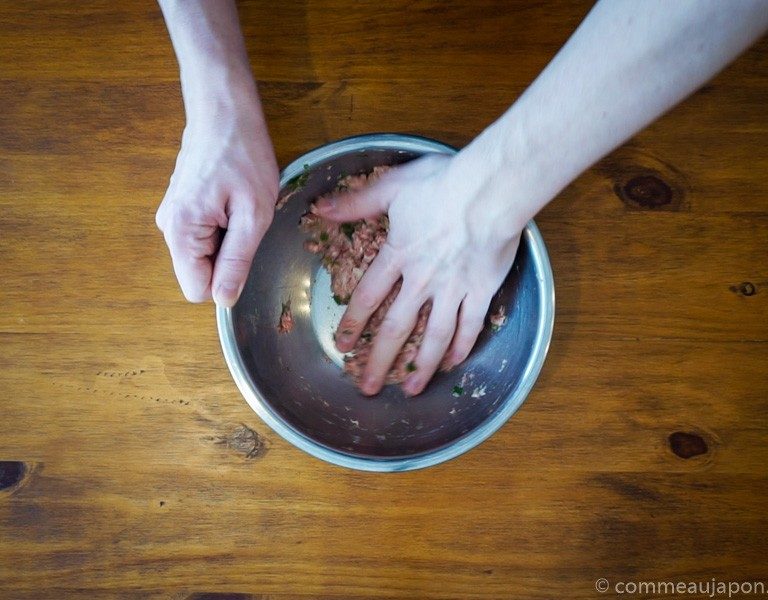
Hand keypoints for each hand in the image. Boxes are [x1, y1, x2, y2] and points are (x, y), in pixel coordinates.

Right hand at [156, 103, 277, 305]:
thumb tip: (224, 299)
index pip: (197, 290)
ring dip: (227, 240)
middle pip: (199, 272)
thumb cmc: (243, 155)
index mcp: (181, 232)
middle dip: (228, 257)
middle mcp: (167, 228)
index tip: (244, 247)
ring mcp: (171, 216)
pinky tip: (231, 199)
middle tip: (245, 220)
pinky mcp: (180, 207)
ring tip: (239, 206)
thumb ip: (237, 260)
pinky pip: (202, 236)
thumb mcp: (253, 213)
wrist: (224, 110)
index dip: (227, 279)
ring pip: (202, 255)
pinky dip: (222, 226)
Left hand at [314, 153, 522, 395]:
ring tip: (410, 390)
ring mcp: (453, 290)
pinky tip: (453, 365)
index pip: (367, 298)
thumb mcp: (392, 186)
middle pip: (396, 328)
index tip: (342, 345)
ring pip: (433, 336)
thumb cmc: (443, 183)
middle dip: (379, 361)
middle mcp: (421, 281)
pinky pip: (469, 326)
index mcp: (398, 256)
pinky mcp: (481, 291)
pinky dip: (461, 347)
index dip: (353, 324)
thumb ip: (357, 202)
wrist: (490, 190)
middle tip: (368, 388)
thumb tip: (321, 208)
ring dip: (420, 365)